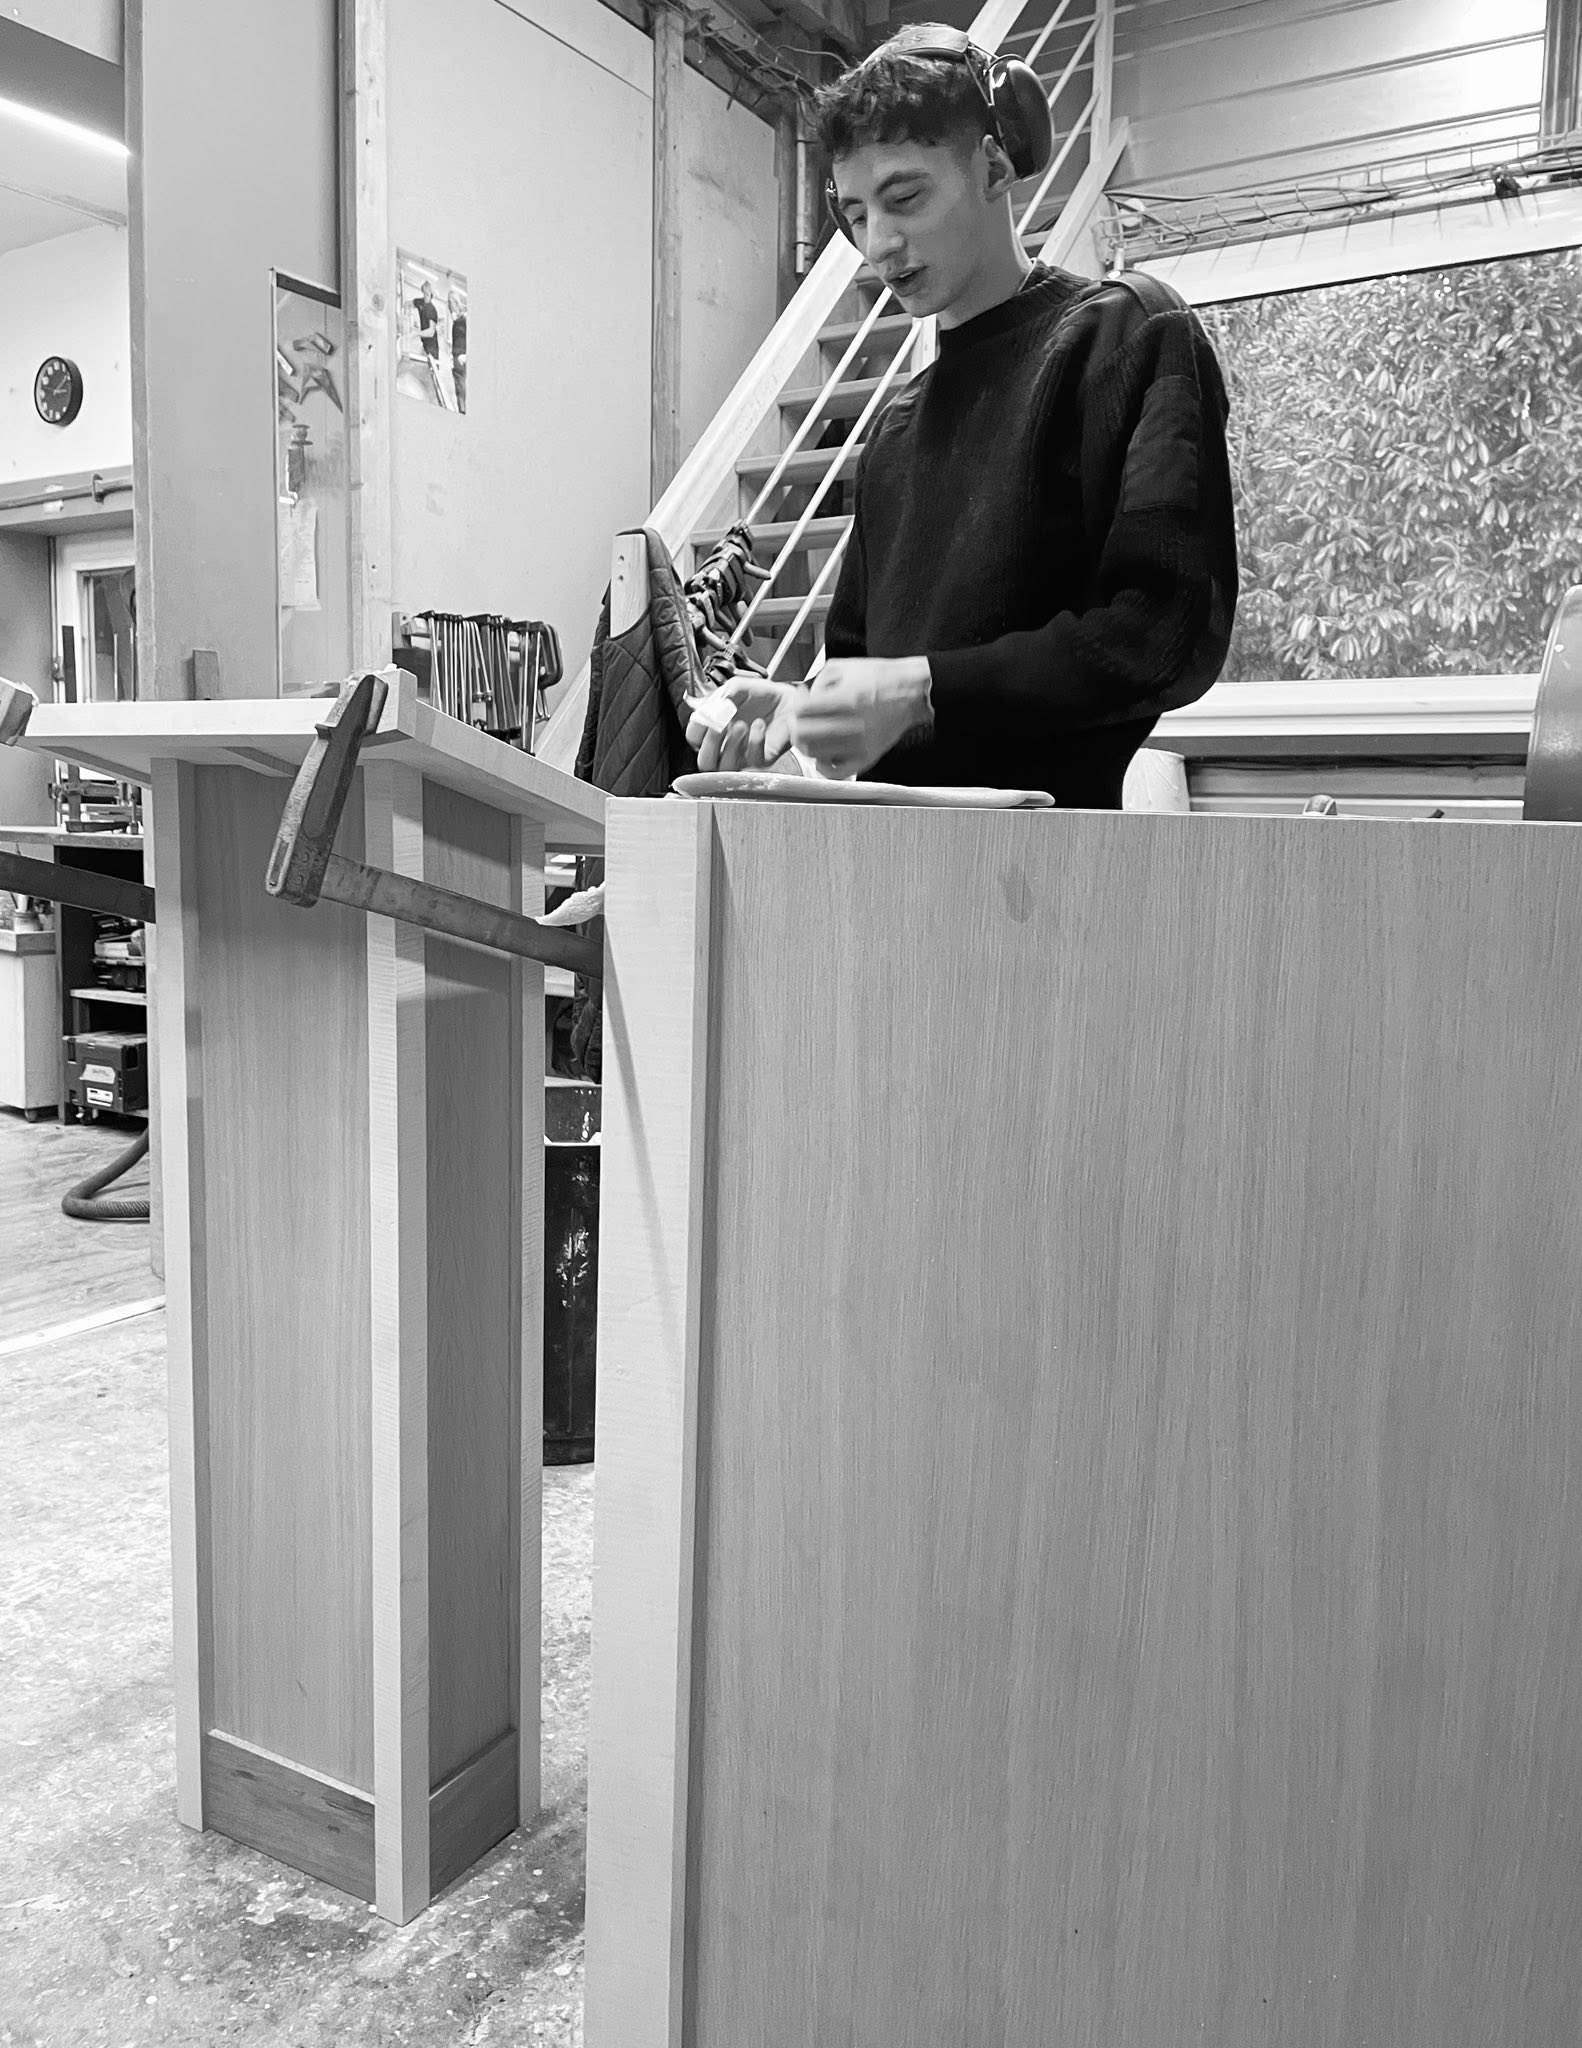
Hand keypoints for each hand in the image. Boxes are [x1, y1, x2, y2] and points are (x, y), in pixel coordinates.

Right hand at [684, 676, 803, 772]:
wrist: (789, 699)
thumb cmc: (762, 695)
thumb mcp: (737, 687)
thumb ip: (721, 695)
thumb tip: (708, 709)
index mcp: (715, 728)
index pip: (694, 739)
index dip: (696, 730)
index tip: (706, 716)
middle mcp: (726, 745)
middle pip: (705, 762)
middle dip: (709, 744)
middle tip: (718, 726)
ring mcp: (743, 755)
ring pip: (725, 767)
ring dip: (731, 746)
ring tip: (741, 725)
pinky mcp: (761, 759)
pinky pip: (753, 760)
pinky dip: (754, 741)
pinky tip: (759, 725)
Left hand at [789, 658, 932, 778]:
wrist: (911, 692)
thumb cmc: (881, 678)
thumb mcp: (844, 667)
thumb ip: (818, 682)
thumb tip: (805, 697)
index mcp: (844, 700)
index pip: (801, 711)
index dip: (795, 706)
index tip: (799, 703)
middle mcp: (851, 725)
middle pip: (803, 735)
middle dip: (796, 726)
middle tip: (798, 722)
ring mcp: (859, 744)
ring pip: (814, 754)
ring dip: (806, 744)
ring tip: (811, 735)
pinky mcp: (867, 757)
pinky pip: (836, 772)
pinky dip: (824, 766)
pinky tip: (823, 755)